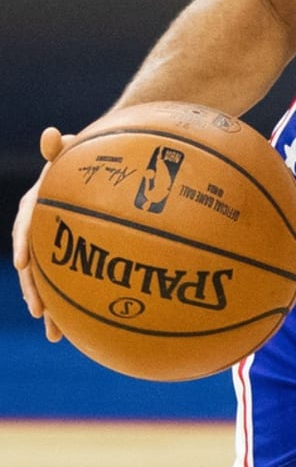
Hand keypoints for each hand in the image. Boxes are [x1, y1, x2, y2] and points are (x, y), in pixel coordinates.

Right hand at [11, 127, 73, 341]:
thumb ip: (60, 148)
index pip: (26, 225)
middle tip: (39, 308)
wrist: (99, 172)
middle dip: (33, 287)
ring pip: (48, 281)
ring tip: (56, 332)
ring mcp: (54, 247)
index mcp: (36, 206)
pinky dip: (70, 308)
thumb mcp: (73, 153)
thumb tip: (52, 132)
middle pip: (33, 263)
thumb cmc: (86, 162)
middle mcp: (41, 230)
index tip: (25, 261)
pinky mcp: (71, 259)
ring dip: (51, 307)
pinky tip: (74, 334)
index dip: (24, 243)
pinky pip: (68, 286)